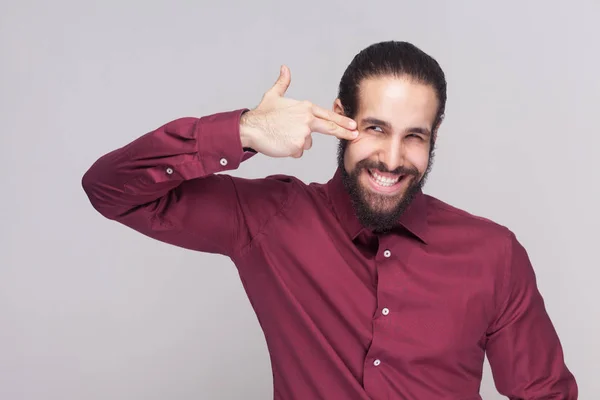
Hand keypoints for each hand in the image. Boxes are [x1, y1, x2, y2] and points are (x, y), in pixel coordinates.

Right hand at [240, 65, 357, 157]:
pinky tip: (281, 142)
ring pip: (307, 143)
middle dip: (344, 132)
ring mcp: (303, 133)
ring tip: (283, 135)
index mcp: (305, 107)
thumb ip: (283, 83)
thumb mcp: (274, 95)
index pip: (327, 115)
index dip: (342, 120)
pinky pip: (298, 152)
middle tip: (355, 135)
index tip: (352, 125)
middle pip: (330, 127)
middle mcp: (307, 119)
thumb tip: (285, 68)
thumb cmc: (262, 114)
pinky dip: (290, 150)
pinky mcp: (297, 146)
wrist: (251, 128)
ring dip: (297, 142)